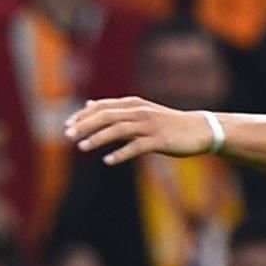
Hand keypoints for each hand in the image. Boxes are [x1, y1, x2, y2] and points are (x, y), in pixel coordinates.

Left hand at [67, 96, 218, 166]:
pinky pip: (136, 147)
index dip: (83, 115)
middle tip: (68, 136)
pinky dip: (121, 153)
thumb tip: (89, 104)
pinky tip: (108, 161)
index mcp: (133, 104)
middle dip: (85, 125)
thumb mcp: (140, 111)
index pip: (102, 106)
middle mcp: (139, 112)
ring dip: (99, 138)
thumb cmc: (166, 123)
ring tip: (82, 147)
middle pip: (107, 116)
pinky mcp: (159, 140)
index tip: (67, 125)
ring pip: (119, 130)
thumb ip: (114, 109)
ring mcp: (149, 126)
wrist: (198, 129)